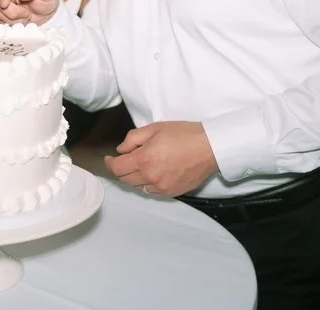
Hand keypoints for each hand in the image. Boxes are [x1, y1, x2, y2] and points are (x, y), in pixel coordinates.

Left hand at [104, 122, 218, 197]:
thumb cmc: (184, 134)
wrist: (210, 147)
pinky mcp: (171, 192)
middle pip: (125, 179)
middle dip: (121, 169)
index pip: (117, 168)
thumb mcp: (154, 128)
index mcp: (144, 159)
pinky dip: (148, 183)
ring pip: (138, 186)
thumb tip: (121, 150)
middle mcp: (151, 176)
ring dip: (135, 177)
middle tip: (125, 159)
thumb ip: (133, 139)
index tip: (109, 159)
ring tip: (142, 164)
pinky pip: (152, 191)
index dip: (109, 163)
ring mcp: (161, 187)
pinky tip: (154, 172)